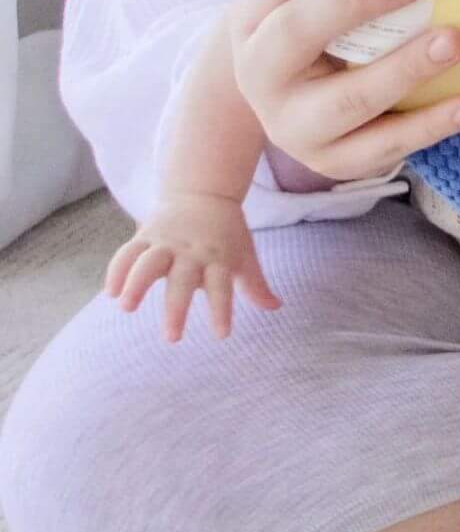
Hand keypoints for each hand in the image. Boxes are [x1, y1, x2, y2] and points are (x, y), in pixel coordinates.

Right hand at [105, 193, 280, 341]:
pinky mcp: (145, 235)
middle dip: (177, 308)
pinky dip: (117, 270)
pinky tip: (111, 292)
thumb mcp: (244, 256)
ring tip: (127, 307)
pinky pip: (128, 251)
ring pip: (148, 261)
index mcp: (218, 258)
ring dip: (137, 283)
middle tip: (172, 338)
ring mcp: (166, 242)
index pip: (222, 287)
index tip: (222, 335)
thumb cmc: (227, 234)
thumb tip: (276, 307)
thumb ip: (255, 285)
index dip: (222, 309)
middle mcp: (191, 252)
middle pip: (182, 280)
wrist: (204, 193)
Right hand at [229, 0, 459, 182]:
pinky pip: (385, 146)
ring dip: (405, 68)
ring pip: (347, 100)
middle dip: (355, 2)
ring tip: (455, 41)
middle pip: (296, 32)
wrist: (288, 101)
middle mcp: (261, 75)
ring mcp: (294, 125)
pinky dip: (432, 125)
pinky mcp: (334, 161)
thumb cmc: (320, 28)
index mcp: (252, 19)